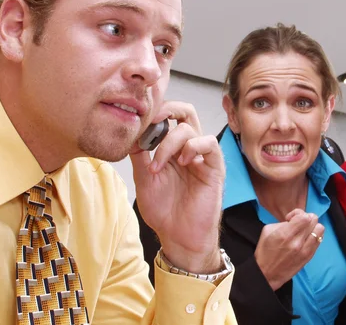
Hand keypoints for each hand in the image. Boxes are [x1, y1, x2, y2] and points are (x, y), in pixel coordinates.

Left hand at [131, 101, 224, 272]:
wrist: (179, 237)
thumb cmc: (165, 211)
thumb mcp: (144, 180)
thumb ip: (139, 156)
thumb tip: (130, 134)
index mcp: (172, 148)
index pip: (169, 117)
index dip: (155, 112)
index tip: (138, 121)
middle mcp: (189, 147)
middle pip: (185, 111)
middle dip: (167, 109)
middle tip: (151, 121)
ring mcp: (202, 156)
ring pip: (190, 127)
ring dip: (168, 143)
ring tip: (158, 166)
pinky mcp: (215, 167)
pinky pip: (209, 143)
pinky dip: (192, 146)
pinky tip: (181, 162)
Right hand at [254, 209, 323, 290]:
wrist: (267, 273)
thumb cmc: (264, 250)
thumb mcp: (267, 230)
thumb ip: (282, 222)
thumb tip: (294, 221)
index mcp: (285, 234)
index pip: (304, 217)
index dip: (298, 213)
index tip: (291, 219)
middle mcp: (298, 242)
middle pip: (314, 220)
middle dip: (305, 218)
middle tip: (298, 224)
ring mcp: (306, 250)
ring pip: (320, 229)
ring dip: (312, 227)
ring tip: (304, 231)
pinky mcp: (309, 257)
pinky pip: (319, 240)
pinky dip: (314, 236)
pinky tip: (306, 239)